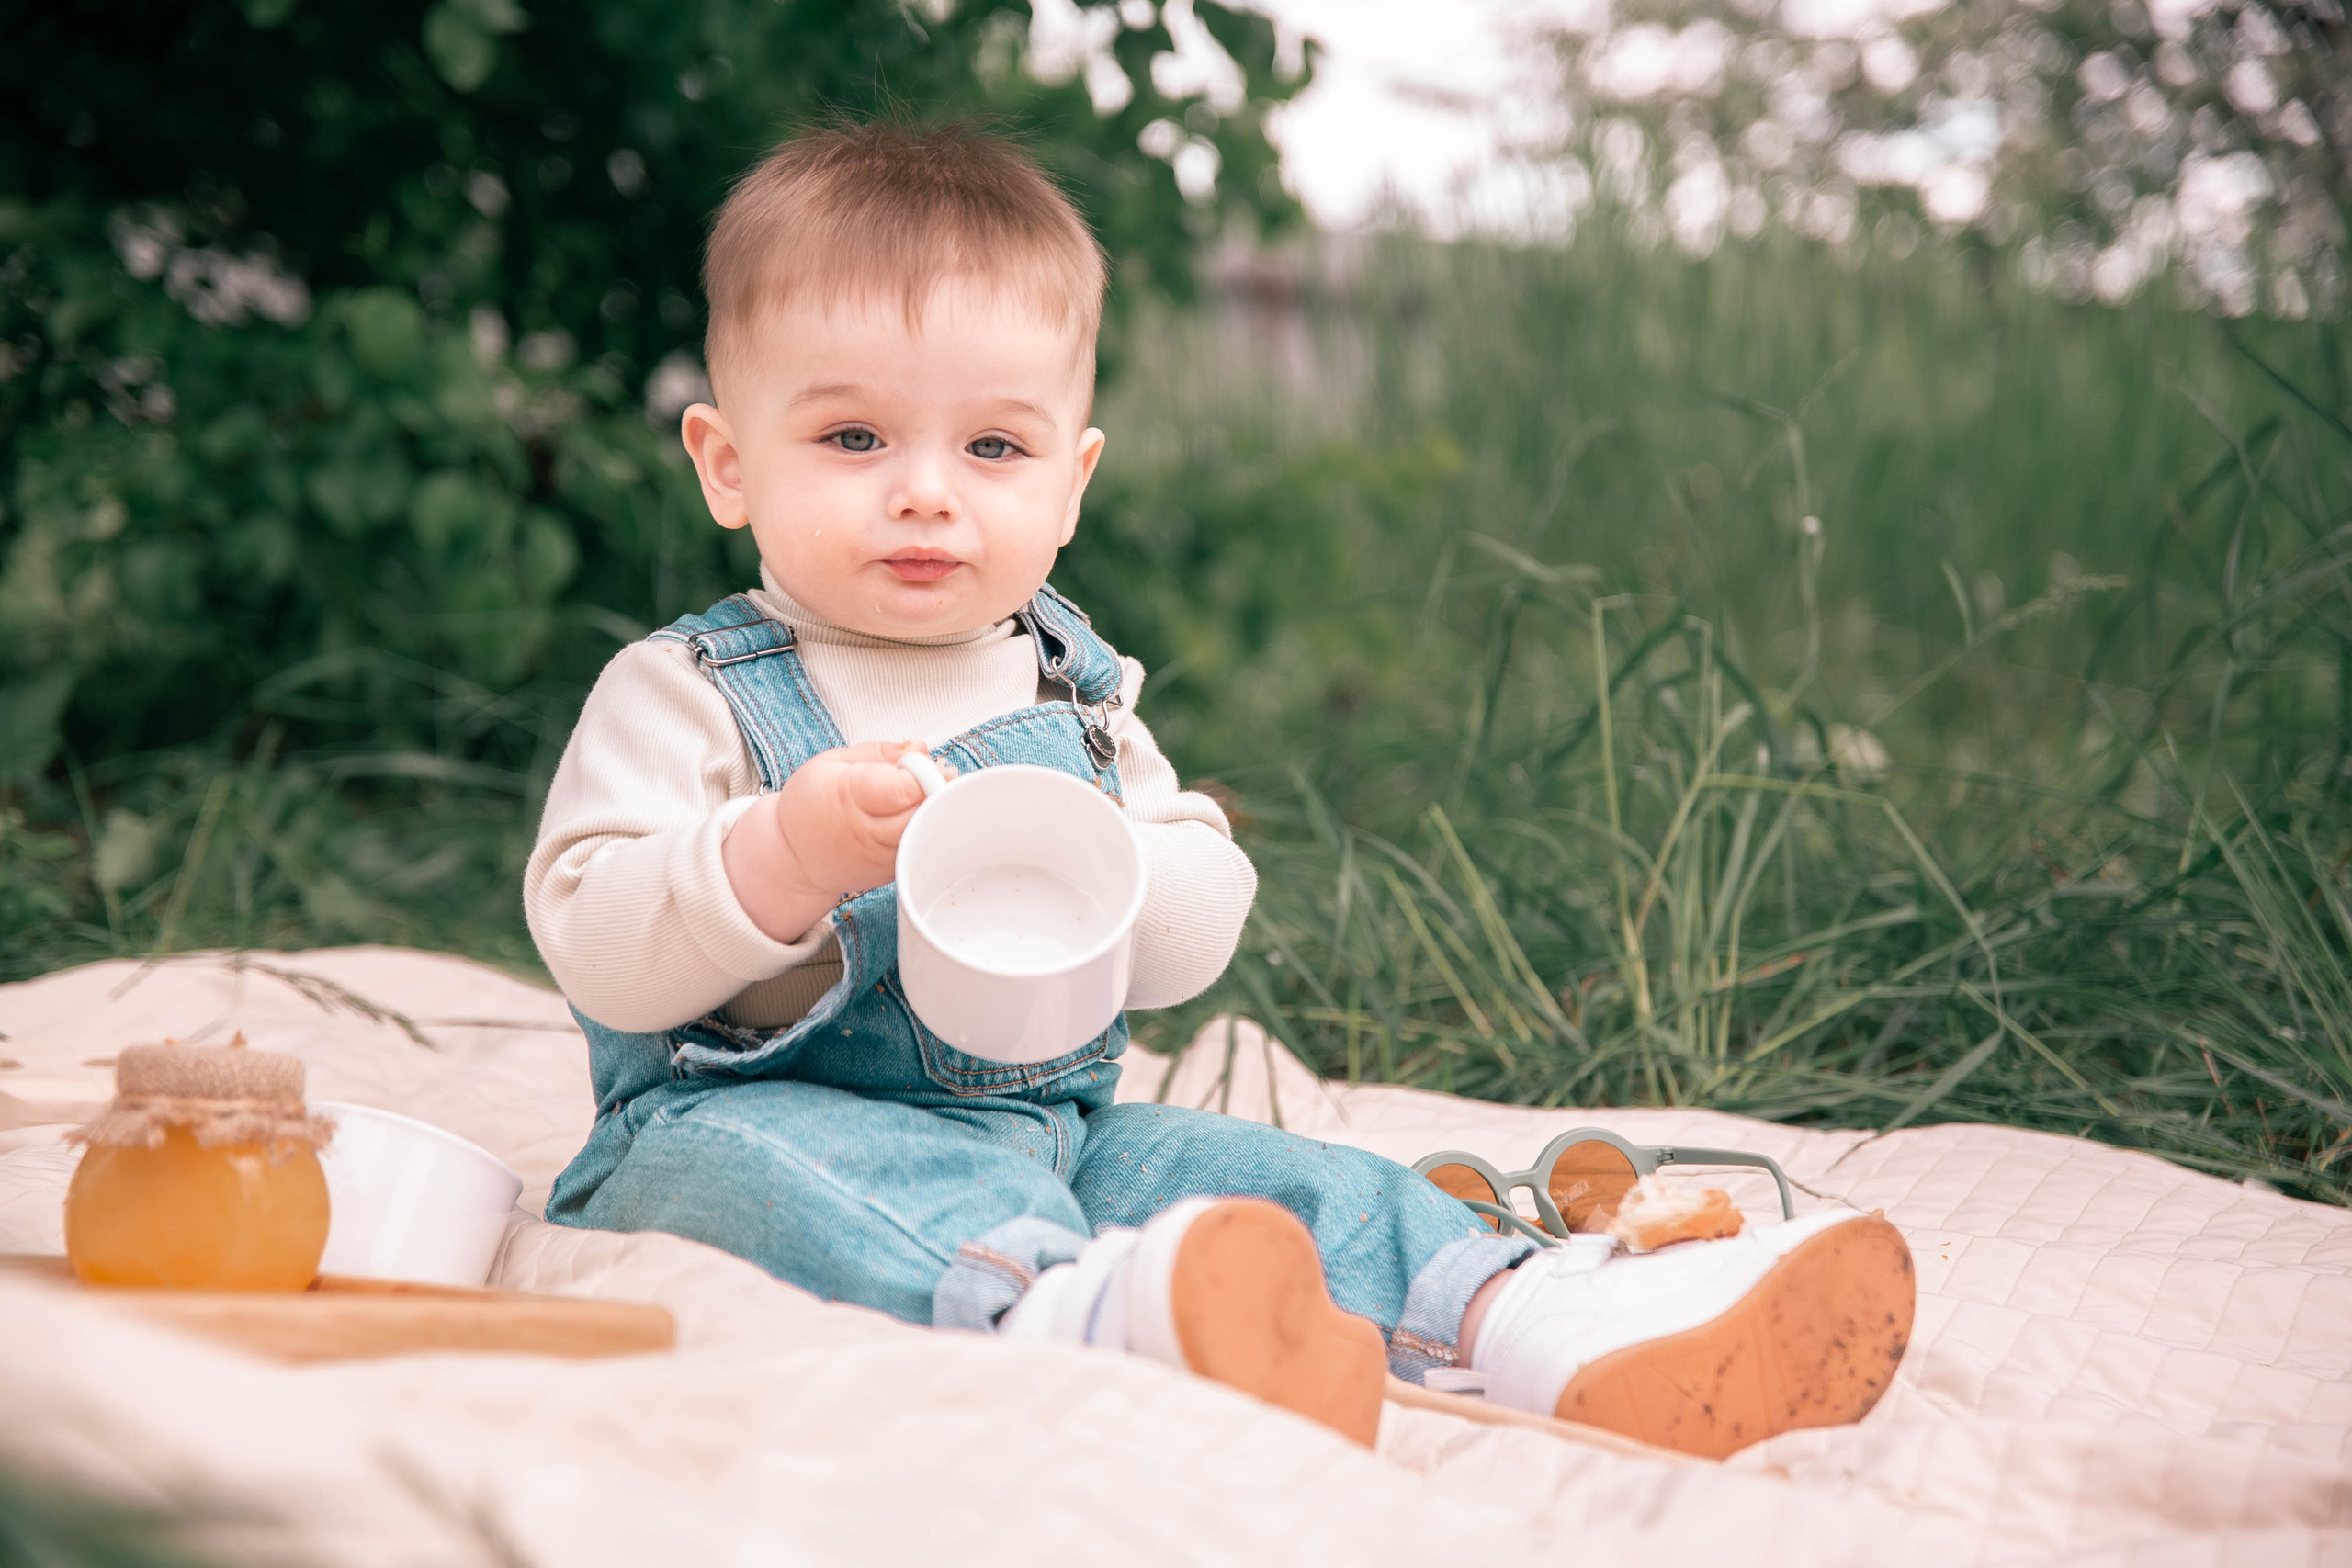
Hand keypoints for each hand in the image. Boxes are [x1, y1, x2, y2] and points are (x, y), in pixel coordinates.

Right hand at [722, 741, 928, 942]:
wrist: (792, 857)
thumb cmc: (809, 806)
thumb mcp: (833, 762)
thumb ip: (880, 753)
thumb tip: (919, 748)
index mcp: (850, 795)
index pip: (906, 787)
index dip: (921, 771)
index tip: (916, 763)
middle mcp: (867, 831)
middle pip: (925, 810)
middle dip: (936, 788)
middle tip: (930, 776)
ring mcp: (880, 858)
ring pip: (929, 830)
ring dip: (933, 809)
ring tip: (916, 797)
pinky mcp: (890, 873)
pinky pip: (921, 846)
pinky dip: (924, 829)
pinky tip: (908, 818)